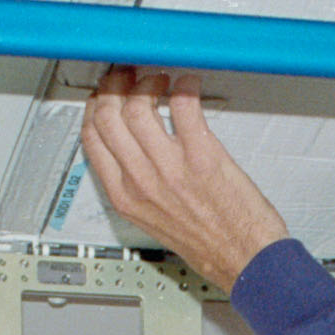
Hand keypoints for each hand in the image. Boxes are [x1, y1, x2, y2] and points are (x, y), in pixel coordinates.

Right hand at [79, 67, 288, 291]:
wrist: (243, 257)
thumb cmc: (206, 242)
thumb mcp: (152, 219)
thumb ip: (135, 183)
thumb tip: (129, 147)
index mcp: (124, 195)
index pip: (91, 137)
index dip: (96, 105)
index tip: (107, 93)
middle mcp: (142, 180)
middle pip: (108, 115)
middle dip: (116, 85)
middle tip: (130, 76)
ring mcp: (171, 168)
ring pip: (138, 107)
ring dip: (149, 82)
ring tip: (162, 80)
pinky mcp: (203, 156)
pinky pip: (184, 105)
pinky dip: (186, 86)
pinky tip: (190, 84)